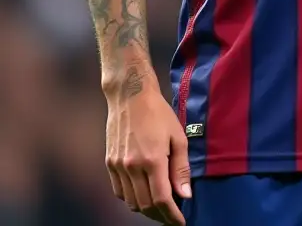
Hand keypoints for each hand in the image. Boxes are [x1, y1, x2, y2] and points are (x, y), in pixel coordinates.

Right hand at [105, 70, 190, 224]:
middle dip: (160, 215)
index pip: (161, 199)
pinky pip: (119, 191)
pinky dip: (131, 199)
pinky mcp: (109, 163)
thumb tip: (185, 194)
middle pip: (145, 205)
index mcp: (152, 160)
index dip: (171, 215)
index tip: (180, 222)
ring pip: (131, 201)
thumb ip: (181, 168)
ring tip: (160, 207)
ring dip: (145, 209)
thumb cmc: (158, 113)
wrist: (130, 96)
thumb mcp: (178, 136)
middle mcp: (132, 167)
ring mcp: (118, 166)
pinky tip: (142, 194)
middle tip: (172, 216)